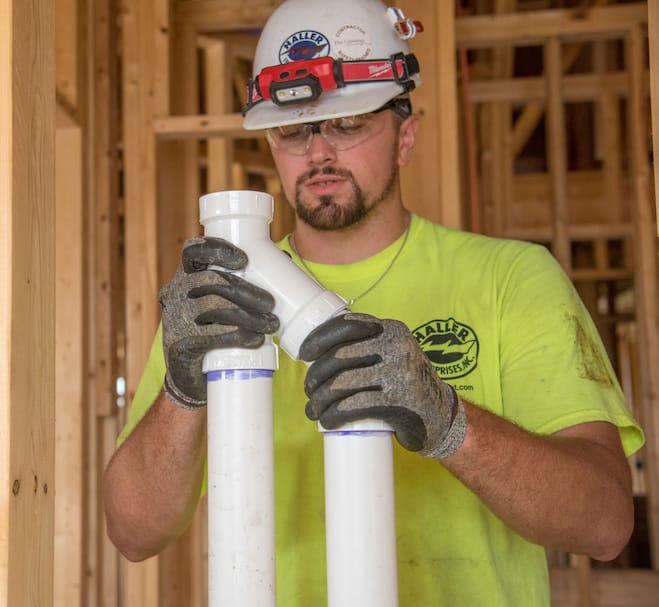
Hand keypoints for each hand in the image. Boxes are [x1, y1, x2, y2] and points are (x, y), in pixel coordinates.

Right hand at [159, 236, 279, 408]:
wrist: (190, 375)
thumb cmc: (213, 328)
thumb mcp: (222, 300)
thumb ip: (246, 279)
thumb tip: (284, 260)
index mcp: (186, 276)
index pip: (193, 252)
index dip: (217, 251)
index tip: (244, 261)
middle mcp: (175, 292)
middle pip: (209, 282)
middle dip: (243, 291)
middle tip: (269, 304)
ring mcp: (175, 318)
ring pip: (213, 309)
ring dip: (247, 317)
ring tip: (270, 325)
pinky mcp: (179, 345)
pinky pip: (209, 337)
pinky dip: (237, 336)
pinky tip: (255, 340)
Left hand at [298, 313, 465, 458]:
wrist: (442, 415)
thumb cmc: (406, 383)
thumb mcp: (393, 353)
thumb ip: (367, 345)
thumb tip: (319, 352)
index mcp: (391, 329)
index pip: (347, 325)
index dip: (319, 338)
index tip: (305, 354)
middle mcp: (397, 346)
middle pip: (340, 356)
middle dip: (316, 376)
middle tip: (309, 391)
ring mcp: (399, 373)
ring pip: (343, 383)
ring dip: (320, 400)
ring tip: (313, 410)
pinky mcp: (399, 401)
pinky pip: (356, 405)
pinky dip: (335, 415)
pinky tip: (328, 420)